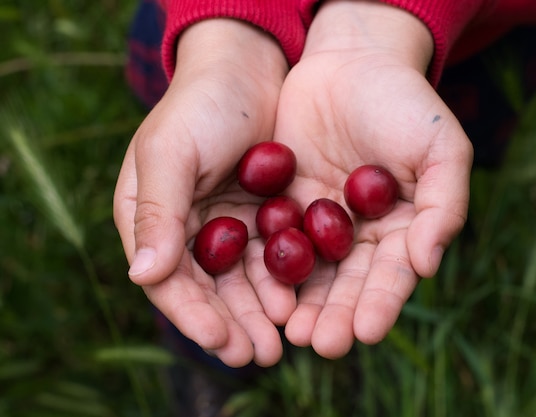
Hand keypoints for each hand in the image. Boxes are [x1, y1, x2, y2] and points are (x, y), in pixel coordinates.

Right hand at [113, 20, 293, 366]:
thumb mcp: (171, 152)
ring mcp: (224, 225)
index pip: (167, 279)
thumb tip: (142, 277)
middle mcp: (185, 229)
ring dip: (257, 312)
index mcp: (149, 217)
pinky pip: (268, 258)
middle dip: (230, 325)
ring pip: (239, 281)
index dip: (192, 314)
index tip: (221, 342)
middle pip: (206, 290)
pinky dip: (279, 281)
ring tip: (279, 341)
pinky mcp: (260, 216)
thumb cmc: (200, 105)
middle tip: (258, 356)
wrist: (248, 69)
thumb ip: (158, 212)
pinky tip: (295, 301)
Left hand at [275, 0, 473, 357]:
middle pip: (349, 284)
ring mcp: (320, 222)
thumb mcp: (441, 145)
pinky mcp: (284, 205)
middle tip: (321, 344)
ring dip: (302, 303)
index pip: (393, 275)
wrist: (351, 61)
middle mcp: (360, 235)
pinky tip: (261, 291)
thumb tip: (429, 264)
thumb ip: (445, 204)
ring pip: (311, 271)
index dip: (382, 303)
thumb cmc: (405, 102)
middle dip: (337, 314)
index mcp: (402, 228)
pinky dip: (270, 265)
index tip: (367, 332)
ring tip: (292, 332)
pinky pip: (276, 239)